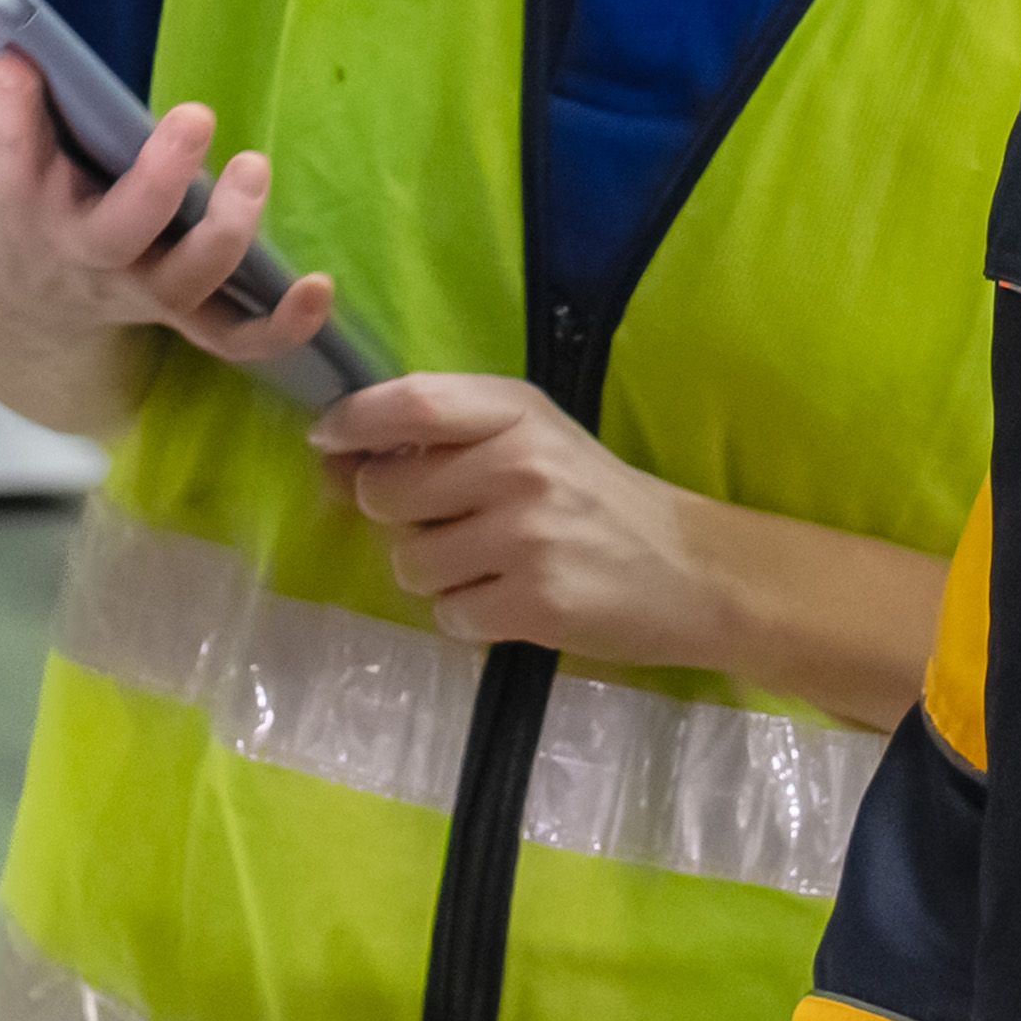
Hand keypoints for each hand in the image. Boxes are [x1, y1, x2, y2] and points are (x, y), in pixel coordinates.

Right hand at [0, 0, 341, 437]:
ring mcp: (132, 287)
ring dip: (227, 236)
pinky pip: (233, 336)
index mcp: (14, 195)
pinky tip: (316, 285)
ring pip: (184, 281)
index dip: (10, 114)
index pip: (3, 154)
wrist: (15, 314)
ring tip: (253, 169)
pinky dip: (278, 325)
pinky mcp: (179, 314)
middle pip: (115, 228)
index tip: (20, 63)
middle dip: (155, 179)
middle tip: (195, 118)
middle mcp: (77, 247)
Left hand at [319, 374, 718, 662]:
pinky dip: (469, 618)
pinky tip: (514, 602)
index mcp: (518, 412)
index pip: (411, 402)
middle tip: (450, 525)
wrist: (692, 570)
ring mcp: (526, 536)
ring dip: (437, 575)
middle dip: (398, 518)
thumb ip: (448, 439)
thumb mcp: (536, 440)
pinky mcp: (534, 602)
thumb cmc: (599, 500)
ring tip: (494, 567)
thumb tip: (337, 458)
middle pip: (386, 492)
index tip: (327, 440)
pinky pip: (449, 615)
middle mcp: (519, 465)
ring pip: (410, 563)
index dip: (353, 420)